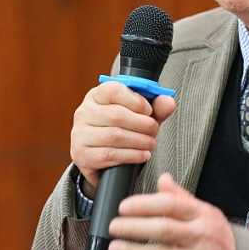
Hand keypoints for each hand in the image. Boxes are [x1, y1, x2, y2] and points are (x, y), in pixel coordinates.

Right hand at [70, 82, 175, 196]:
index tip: (149, 111)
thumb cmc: (122, 130)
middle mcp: (84, 112)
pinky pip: (109, 154)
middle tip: (155, 131)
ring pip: (114, 136)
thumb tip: (168, 102)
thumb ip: (156, 107)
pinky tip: (143, 155)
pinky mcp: (81, 155)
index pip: (113, 90)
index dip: (136, 101)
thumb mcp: (140, 116)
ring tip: (151, 144)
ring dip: (139, 141)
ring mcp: (79, 134)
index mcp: (96, 96)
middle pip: (116, 115)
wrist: (101, 159)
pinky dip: (131, 155)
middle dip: (142, 124)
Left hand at [107, 173, 236, 249]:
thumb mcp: (206, 211)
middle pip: (164, 230)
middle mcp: (200, 236)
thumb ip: (181, 197)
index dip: (145, 204)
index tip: (124, 207)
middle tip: (114, 226)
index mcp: (203, 215)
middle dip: (134, 228)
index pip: (171, 205)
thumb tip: (162, 178)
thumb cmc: (218, 237)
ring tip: (114, 248)